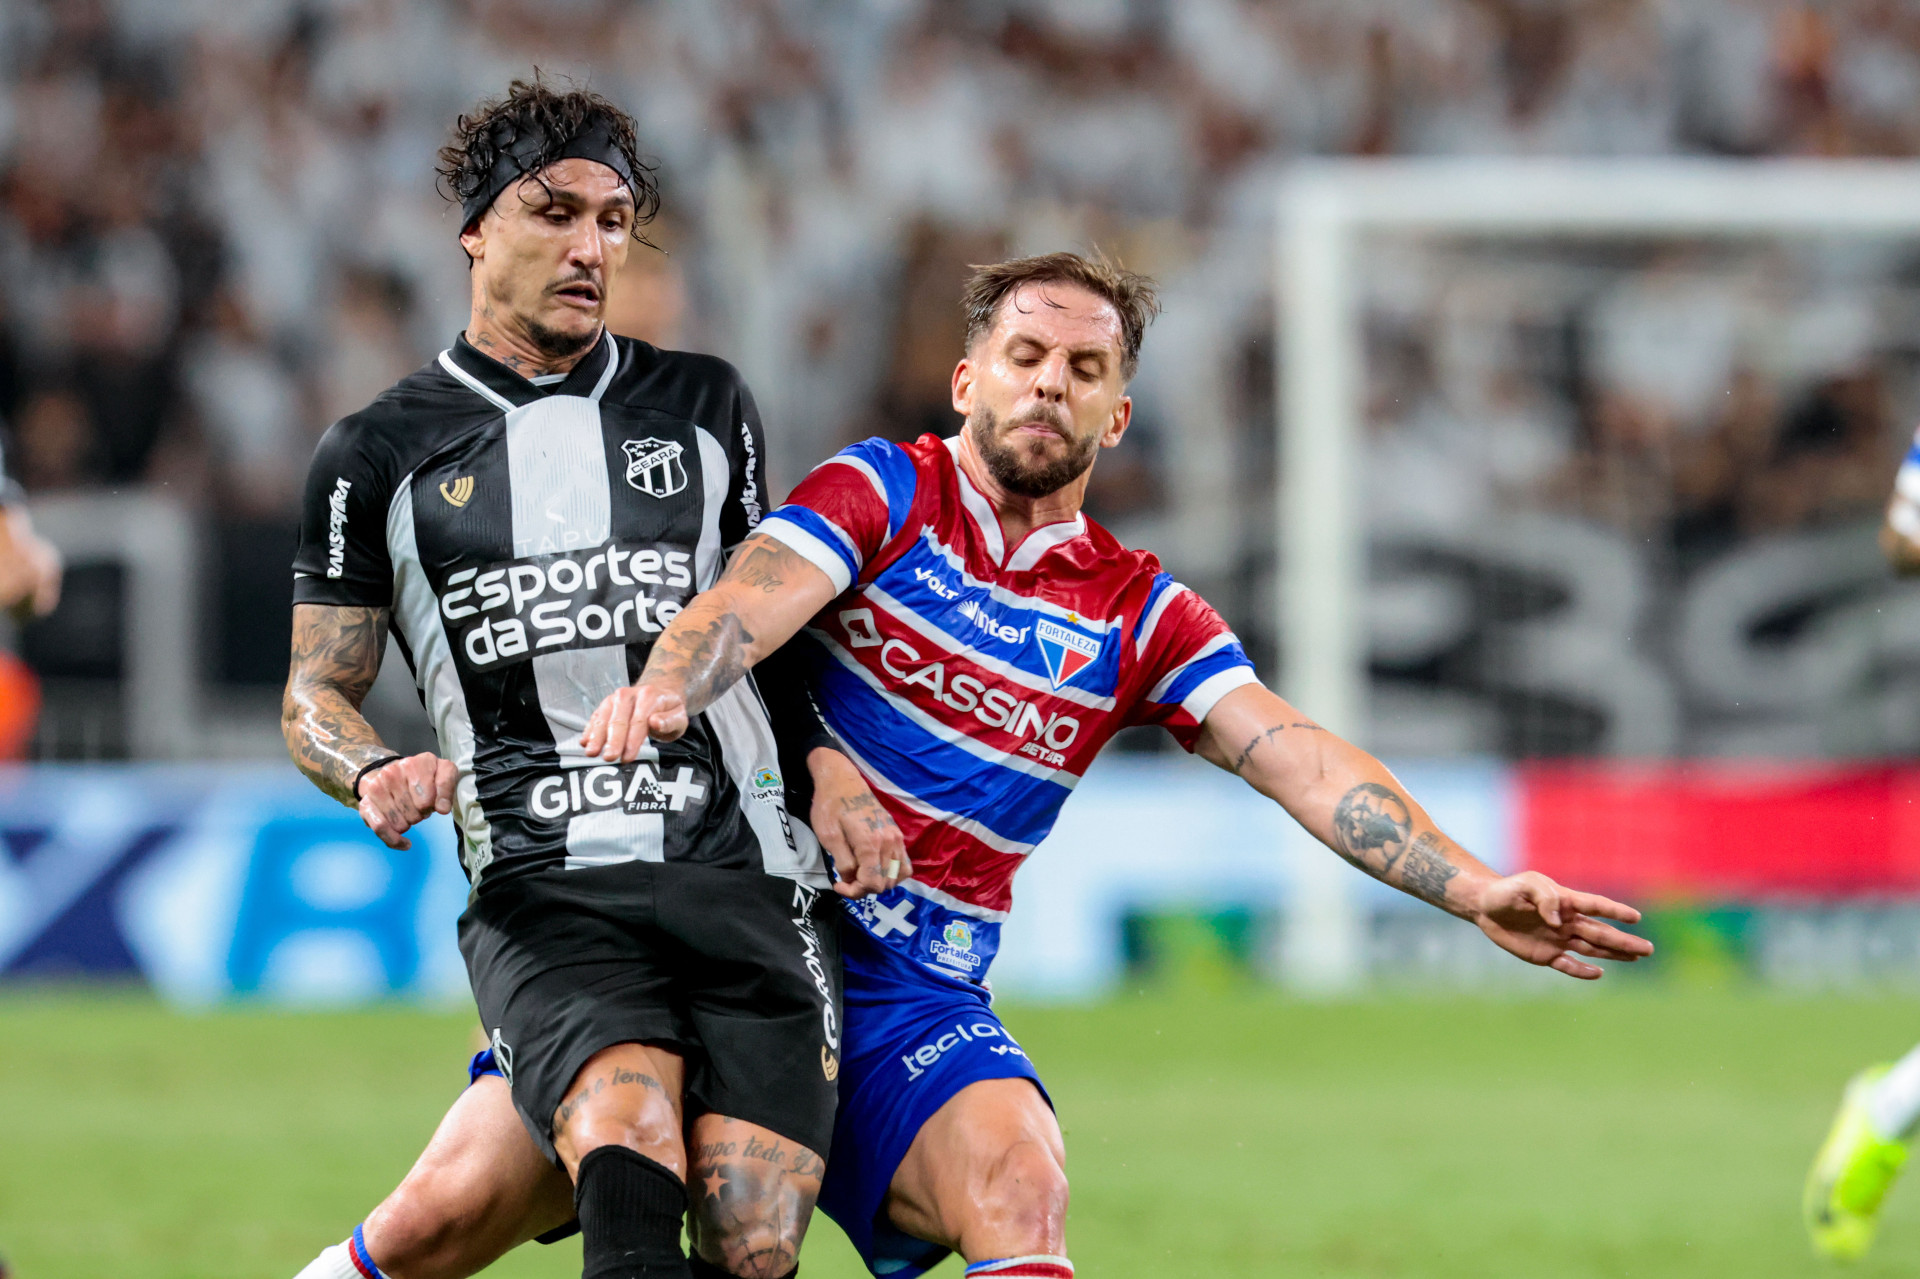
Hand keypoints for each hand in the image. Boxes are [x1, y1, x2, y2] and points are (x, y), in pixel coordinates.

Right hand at [357, 752, 457, 849]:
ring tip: (409, 813)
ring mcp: (376, 788)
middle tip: (419, 808)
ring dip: (408, 825)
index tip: (432, 804)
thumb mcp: (444, 773)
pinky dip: (394, 840)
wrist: (394, 773)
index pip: (427, 799)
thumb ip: (447, 786)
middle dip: (421, 815)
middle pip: (414, 812)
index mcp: (416, 763)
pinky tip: (405, 843)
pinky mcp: (365, 804)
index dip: (433, 807)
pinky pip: (380, 828)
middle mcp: (392, 772)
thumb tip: (442, 809)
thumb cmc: (424, 777)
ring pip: (399, 823)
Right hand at [582, 684, 688, 761]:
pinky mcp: (605, 705)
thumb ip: (669, 721)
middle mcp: (629, 695)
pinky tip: (584, 742)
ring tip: (591, 752)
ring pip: (603, 717)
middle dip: (613, 740)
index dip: (632, 741)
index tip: (626, 757)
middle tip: (608, 758)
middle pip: (619, 720)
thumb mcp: (679, 716)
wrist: (659, 692)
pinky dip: (589, 729)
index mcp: (649, 696)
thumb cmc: (669, 710)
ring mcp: (614, 699)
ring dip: (596, 736)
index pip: (639, 721)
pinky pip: (595, 716)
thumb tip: (655, 722)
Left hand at [807, 748, 907, 898]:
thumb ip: (842, 862)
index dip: (854, 891)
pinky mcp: (898, 833)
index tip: (838, 884)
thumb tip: (851, 880)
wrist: (842, 780)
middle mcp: (889, 841)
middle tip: (846, 880)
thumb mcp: (828, 836)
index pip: (872, 882)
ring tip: (860, 875)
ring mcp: (897, 837)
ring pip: (898, 876)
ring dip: (879, 882)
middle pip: (885, 883)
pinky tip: (876, 869)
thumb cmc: (830, 806)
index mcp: (871, 843)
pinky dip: (893, 873)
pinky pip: (904, 864)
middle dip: (864, 888)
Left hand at [1467, 871, 1652, 979]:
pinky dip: (1582, 971)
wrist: (1486, 908)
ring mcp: (1558, 939)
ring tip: (1636, 957)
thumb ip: (1544, 898)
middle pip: (1601, 932)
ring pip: (1591, 949)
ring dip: (1613, 954)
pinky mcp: (1545, 955)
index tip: (1636, 918)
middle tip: (1649, 949)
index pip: (1595, 906)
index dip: (1615, 911)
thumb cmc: (1507, 891)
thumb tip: (1559, 921)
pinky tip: (1599, 974)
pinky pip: (1568, 965)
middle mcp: (1567, 922)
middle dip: (1624, 941)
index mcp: (1565, 901)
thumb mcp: (1524, 885)